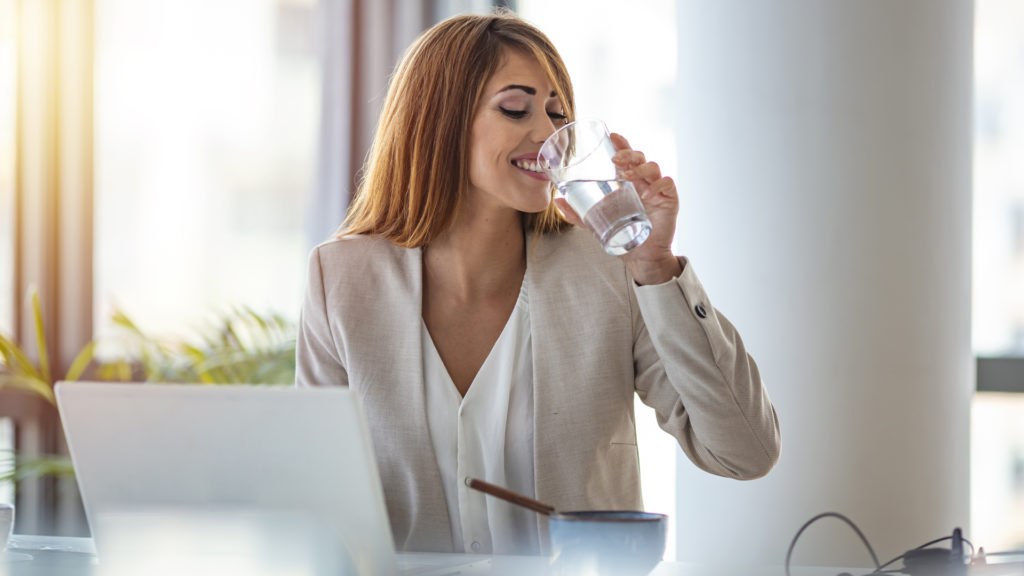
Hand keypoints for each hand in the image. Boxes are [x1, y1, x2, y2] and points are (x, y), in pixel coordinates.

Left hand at [553, 132, 681, 284]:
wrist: (641, 258)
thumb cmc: (622, 236)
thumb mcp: (595, 223)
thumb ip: (578, 214)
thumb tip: (557, 202)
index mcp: (629, 183)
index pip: (627, 157)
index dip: (622, 144)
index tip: (613, 135)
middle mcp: (644, 182)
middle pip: (641, 157)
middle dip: (629, 153)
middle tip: (615, 159)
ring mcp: (657, 190)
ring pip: (653, 167)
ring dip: (640, 168)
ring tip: (627, 177)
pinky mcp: (669, 200)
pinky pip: (667, 184)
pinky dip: (657, 186)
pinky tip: (647, 195)